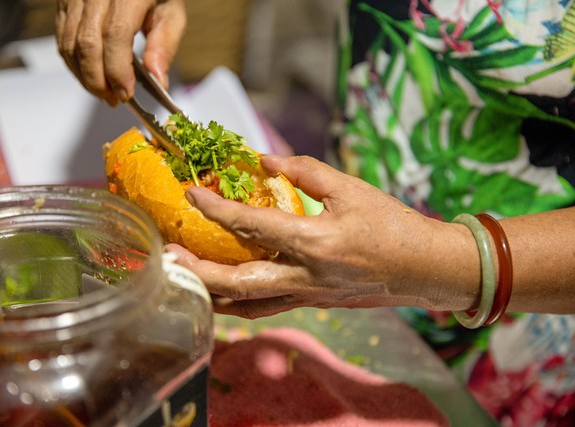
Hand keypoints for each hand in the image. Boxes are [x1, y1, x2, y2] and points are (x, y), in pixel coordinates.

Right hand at [56, 0, 185, 104]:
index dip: (118, 70)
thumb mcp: (171, 11)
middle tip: (114, 99)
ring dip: (84, 76)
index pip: (115, 35)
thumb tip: (158, 80)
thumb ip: (164, 46)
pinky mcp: (64, 1)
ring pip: (69, 44)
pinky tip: (91, 75)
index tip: (126, 93)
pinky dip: (74, 64)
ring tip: (104, 91)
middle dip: (99, 80)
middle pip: (87, 44)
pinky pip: (62, 38)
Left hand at [166, 155, 479, 318]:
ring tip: (185, 278)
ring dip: (212, 294)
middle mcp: (304, 275)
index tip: (191, 193)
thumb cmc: (392, 225)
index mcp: (314, 242)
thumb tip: (264, 158)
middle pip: (238, 282)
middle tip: (170, 256)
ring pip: (247, 305)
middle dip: (198, 272)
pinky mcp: (312, 304)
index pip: (251, 225)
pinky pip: (266, 309)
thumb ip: (304, 171)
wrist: (425, 270)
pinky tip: (223, 293)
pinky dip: (238, 304)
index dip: (216, 208)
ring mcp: (307, 296)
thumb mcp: (350, 188)